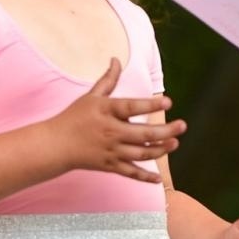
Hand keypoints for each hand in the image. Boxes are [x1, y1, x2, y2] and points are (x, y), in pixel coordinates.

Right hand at [50, 59, 182, 181]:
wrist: (55, 145)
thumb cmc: (75, 117)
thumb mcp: (91, 97)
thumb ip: (108, 80)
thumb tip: (116, 59)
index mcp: (107, 111)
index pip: (131, 107)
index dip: (150, 104)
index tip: (168, 101)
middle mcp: (110, 132)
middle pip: (142, 134)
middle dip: (165, 131)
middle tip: (182, 126)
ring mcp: (111, 151)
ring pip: (140, 154)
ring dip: (160, 150)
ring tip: (175, 143)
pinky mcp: (109, 166)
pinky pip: (130, 173)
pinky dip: (144, 177)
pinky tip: (158, 179)